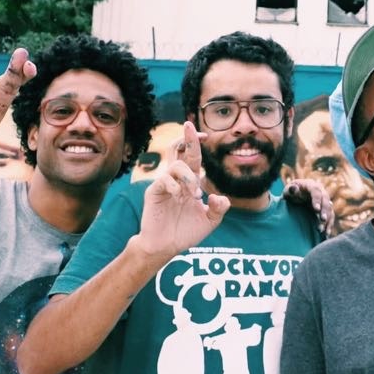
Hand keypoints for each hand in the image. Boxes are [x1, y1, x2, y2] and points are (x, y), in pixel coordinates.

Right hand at [138, 124, 230, 262]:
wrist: (166, 246)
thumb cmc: (185, 232)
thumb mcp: (210, 221)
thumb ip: (219, 209)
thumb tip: (218, 196)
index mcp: (189, 182)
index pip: (192, 157)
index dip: (196, 143)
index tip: (206, 134)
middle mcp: (176, 179)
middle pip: (179, 151)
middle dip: (187, 138)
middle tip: (190, 126)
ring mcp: (164, 184)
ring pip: (176, 166)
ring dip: (189, 177)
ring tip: (195, 195)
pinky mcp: (154, 192)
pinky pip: (163, 180)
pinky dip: (174, 186)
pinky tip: (179, 197)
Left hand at [283, 178, 335, 237]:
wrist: (296, 197)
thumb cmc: (291, 193)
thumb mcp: (288, 191)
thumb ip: (290, 190)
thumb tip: (294, 189)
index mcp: (311, 185)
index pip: (316, 191)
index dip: (317, 200)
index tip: (316, 209)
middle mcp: (321, 192)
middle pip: (325, 200)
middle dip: (325, 210)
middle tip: (322, 220)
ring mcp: (324, 201)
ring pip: (330, 210)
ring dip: (327, 220)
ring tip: (321, 230)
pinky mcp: (326, 210)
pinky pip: (331, 217)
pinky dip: (329, 225)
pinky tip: (326, 234)